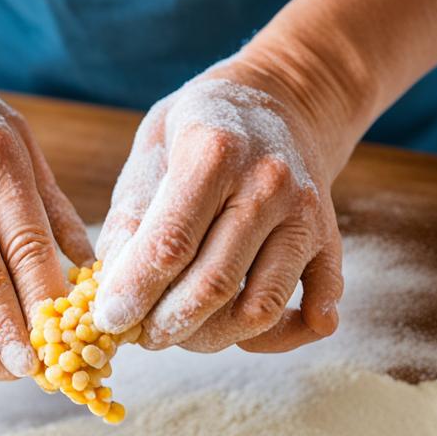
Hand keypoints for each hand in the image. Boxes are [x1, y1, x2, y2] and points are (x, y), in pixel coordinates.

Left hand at [93, 62, 342, 353]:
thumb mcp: (149, 153)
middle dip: (168, 325)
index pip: (171, 244)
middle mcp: (268, 184)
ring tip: (181, 333)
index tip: (109, 319)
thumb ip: (129, 219)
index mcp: (214, 152)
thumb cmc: (198, 131)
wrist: (281, 98)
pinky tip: (247, 337)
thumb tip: (113, 294)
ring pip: (260, 307)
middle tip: (141, 336)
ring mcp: (305, 214)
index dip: (135, 292)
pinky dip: (285, 336)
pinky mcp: (328, 239)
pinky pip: (316, 305)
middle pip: (215, 284)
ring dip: (214, 337)